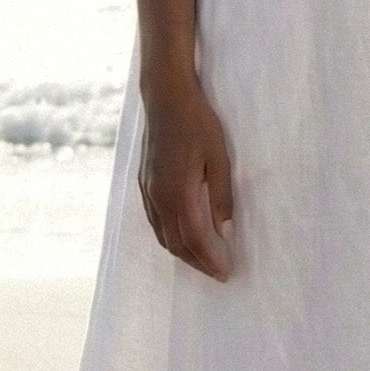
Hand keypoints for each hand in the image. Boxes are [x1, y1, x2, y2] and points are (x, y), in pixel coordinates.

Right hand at [138, 79, 235, 280]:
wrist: (165, 97)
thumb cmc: (197, 123)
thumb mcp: (219, 158)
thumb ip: (221, 196)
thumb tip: (225, 230)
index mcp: (178, 193)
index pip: (194, 239)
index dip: (210, 260)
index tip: (226, 273)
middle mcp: (158, 197)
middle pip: (176, 243)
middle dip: (197, 263)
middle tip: (218, 272)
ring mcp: (147, 190)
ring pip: (162, 234)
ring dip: (182, 252)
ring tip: (203, 260)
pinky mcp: (144, 182)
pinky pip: (154, 220)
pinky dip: (169, 236)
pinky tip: (181, 236)